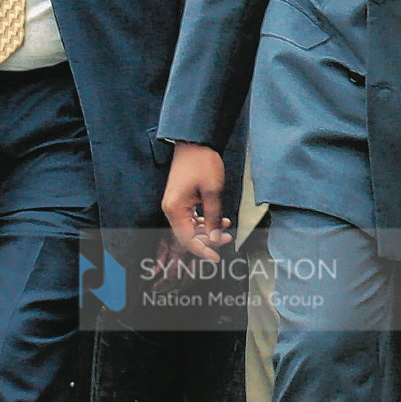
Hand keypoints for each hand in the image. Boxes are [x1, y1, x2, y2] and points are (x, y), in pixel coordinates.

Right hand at [161, 142, 231, 260]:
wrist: (194, 143)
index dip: (202, 250)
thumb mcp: (213, 191)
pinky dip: (206, 220)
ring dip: (209, 230)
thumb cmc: (202, 163)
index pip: (187, 239)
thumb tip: (216, 237)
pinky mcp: (181, 199)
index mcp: (175, 209)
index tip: (216, 258)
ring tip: (228, 228)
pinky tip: (222, 219)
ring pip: (191, 227)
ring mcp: (175, 204)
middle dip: (208, 239)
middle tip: (228, 238)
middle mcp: (171, 209)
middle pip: (188, 235)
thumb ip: (214, 216)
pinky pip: (192, 217)